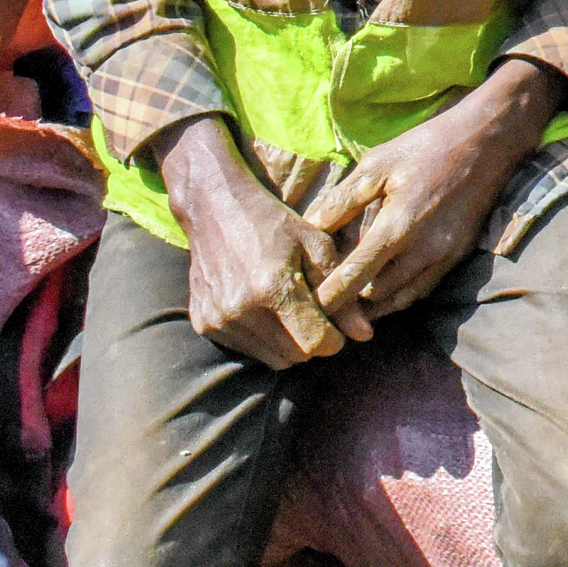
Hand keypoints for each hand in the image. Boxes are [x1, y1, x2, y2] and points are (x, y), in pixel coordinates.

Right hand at [163, 116, 344, 367]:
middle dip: (312, 342)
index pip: (315, 344)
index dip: (333, 339)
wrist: (214, 208)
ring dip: (287, 343)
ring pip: (271, 358)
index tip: (336, 325)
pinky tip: (261, 308)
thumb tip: (365, 336)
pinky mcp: (203, 324)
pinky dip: (261, 339)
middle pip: (295, 356)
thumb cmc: (273, 222)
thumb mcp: (316, 247)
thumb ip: (342, 295)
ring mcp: (218, 320)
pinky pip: (246, 350)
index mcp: (271, 288)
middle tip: (314, 315)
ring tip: (287, 309)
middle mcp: (240, 310)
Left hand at [304, 57, 560, 334]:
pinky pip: (422, 289)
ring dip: (374, 302)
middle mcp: (422, 251)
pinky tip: (382, 287)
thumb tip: (311, 226)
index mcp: (397, 226)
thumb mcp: (378, 163)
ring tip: (349, 301)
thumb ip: (343, 199)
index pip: (355, 276)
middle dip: (349, 300)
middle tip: (326, 293)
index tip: (310, 307)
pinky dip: (399, 294)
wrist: (488, 142)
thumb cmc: (428, 146)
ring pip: (400, 299)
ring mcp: (443, 257)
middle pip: (375, 295)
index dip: (330, 296)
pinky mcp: (456, 256)